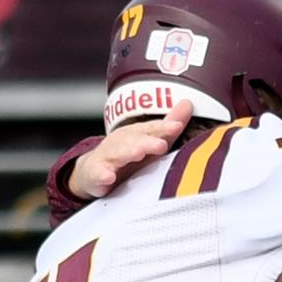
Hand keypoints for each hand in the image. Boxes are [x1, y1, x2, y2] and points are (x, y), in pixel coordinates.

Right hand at [69, 100, 193, 197]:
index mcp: (136, 134)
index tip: (177, 125)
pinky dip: (103, 175)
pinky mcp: (96, 174)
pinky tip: (109, 177)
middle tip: (161, 145)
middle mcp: (121, 142)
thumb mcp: (147, 141)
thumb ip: (167, 128)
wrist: (93, 170)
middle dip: (147, 142)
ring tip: (137, 154)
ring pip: (117, 154)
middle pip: (135, 141)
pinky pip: (99, 174)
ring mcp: (108, 157)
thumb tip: (188, 104)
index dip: (164, 128)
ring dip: (127, 153)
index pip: (151, 129)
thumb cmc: (126, 156)